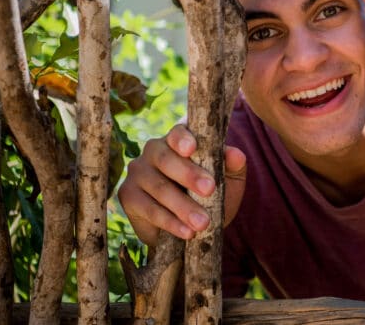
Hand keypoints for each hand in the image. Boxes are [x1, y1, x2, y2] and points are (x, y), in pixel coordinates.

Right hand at [117, 124, 246, 245]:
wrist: (194, 224)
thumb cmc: (212, 193)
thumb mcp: (229, 179)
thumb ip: (233, 165)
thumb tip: (236, 155)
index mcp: (178, 139)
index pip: (177, 132)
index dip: (182, 139)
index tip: (192, 149)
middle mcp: (154, 150)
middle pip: (166, 158)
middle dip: (188, 175)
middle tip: (209, 190)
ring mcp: (138, 171)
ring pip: (159, 187)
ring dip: (183, 206)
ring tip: (203, 222)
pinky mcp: (128, 195)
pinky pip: (150, 209)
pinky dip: (170, 222)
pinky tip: (187, 232)